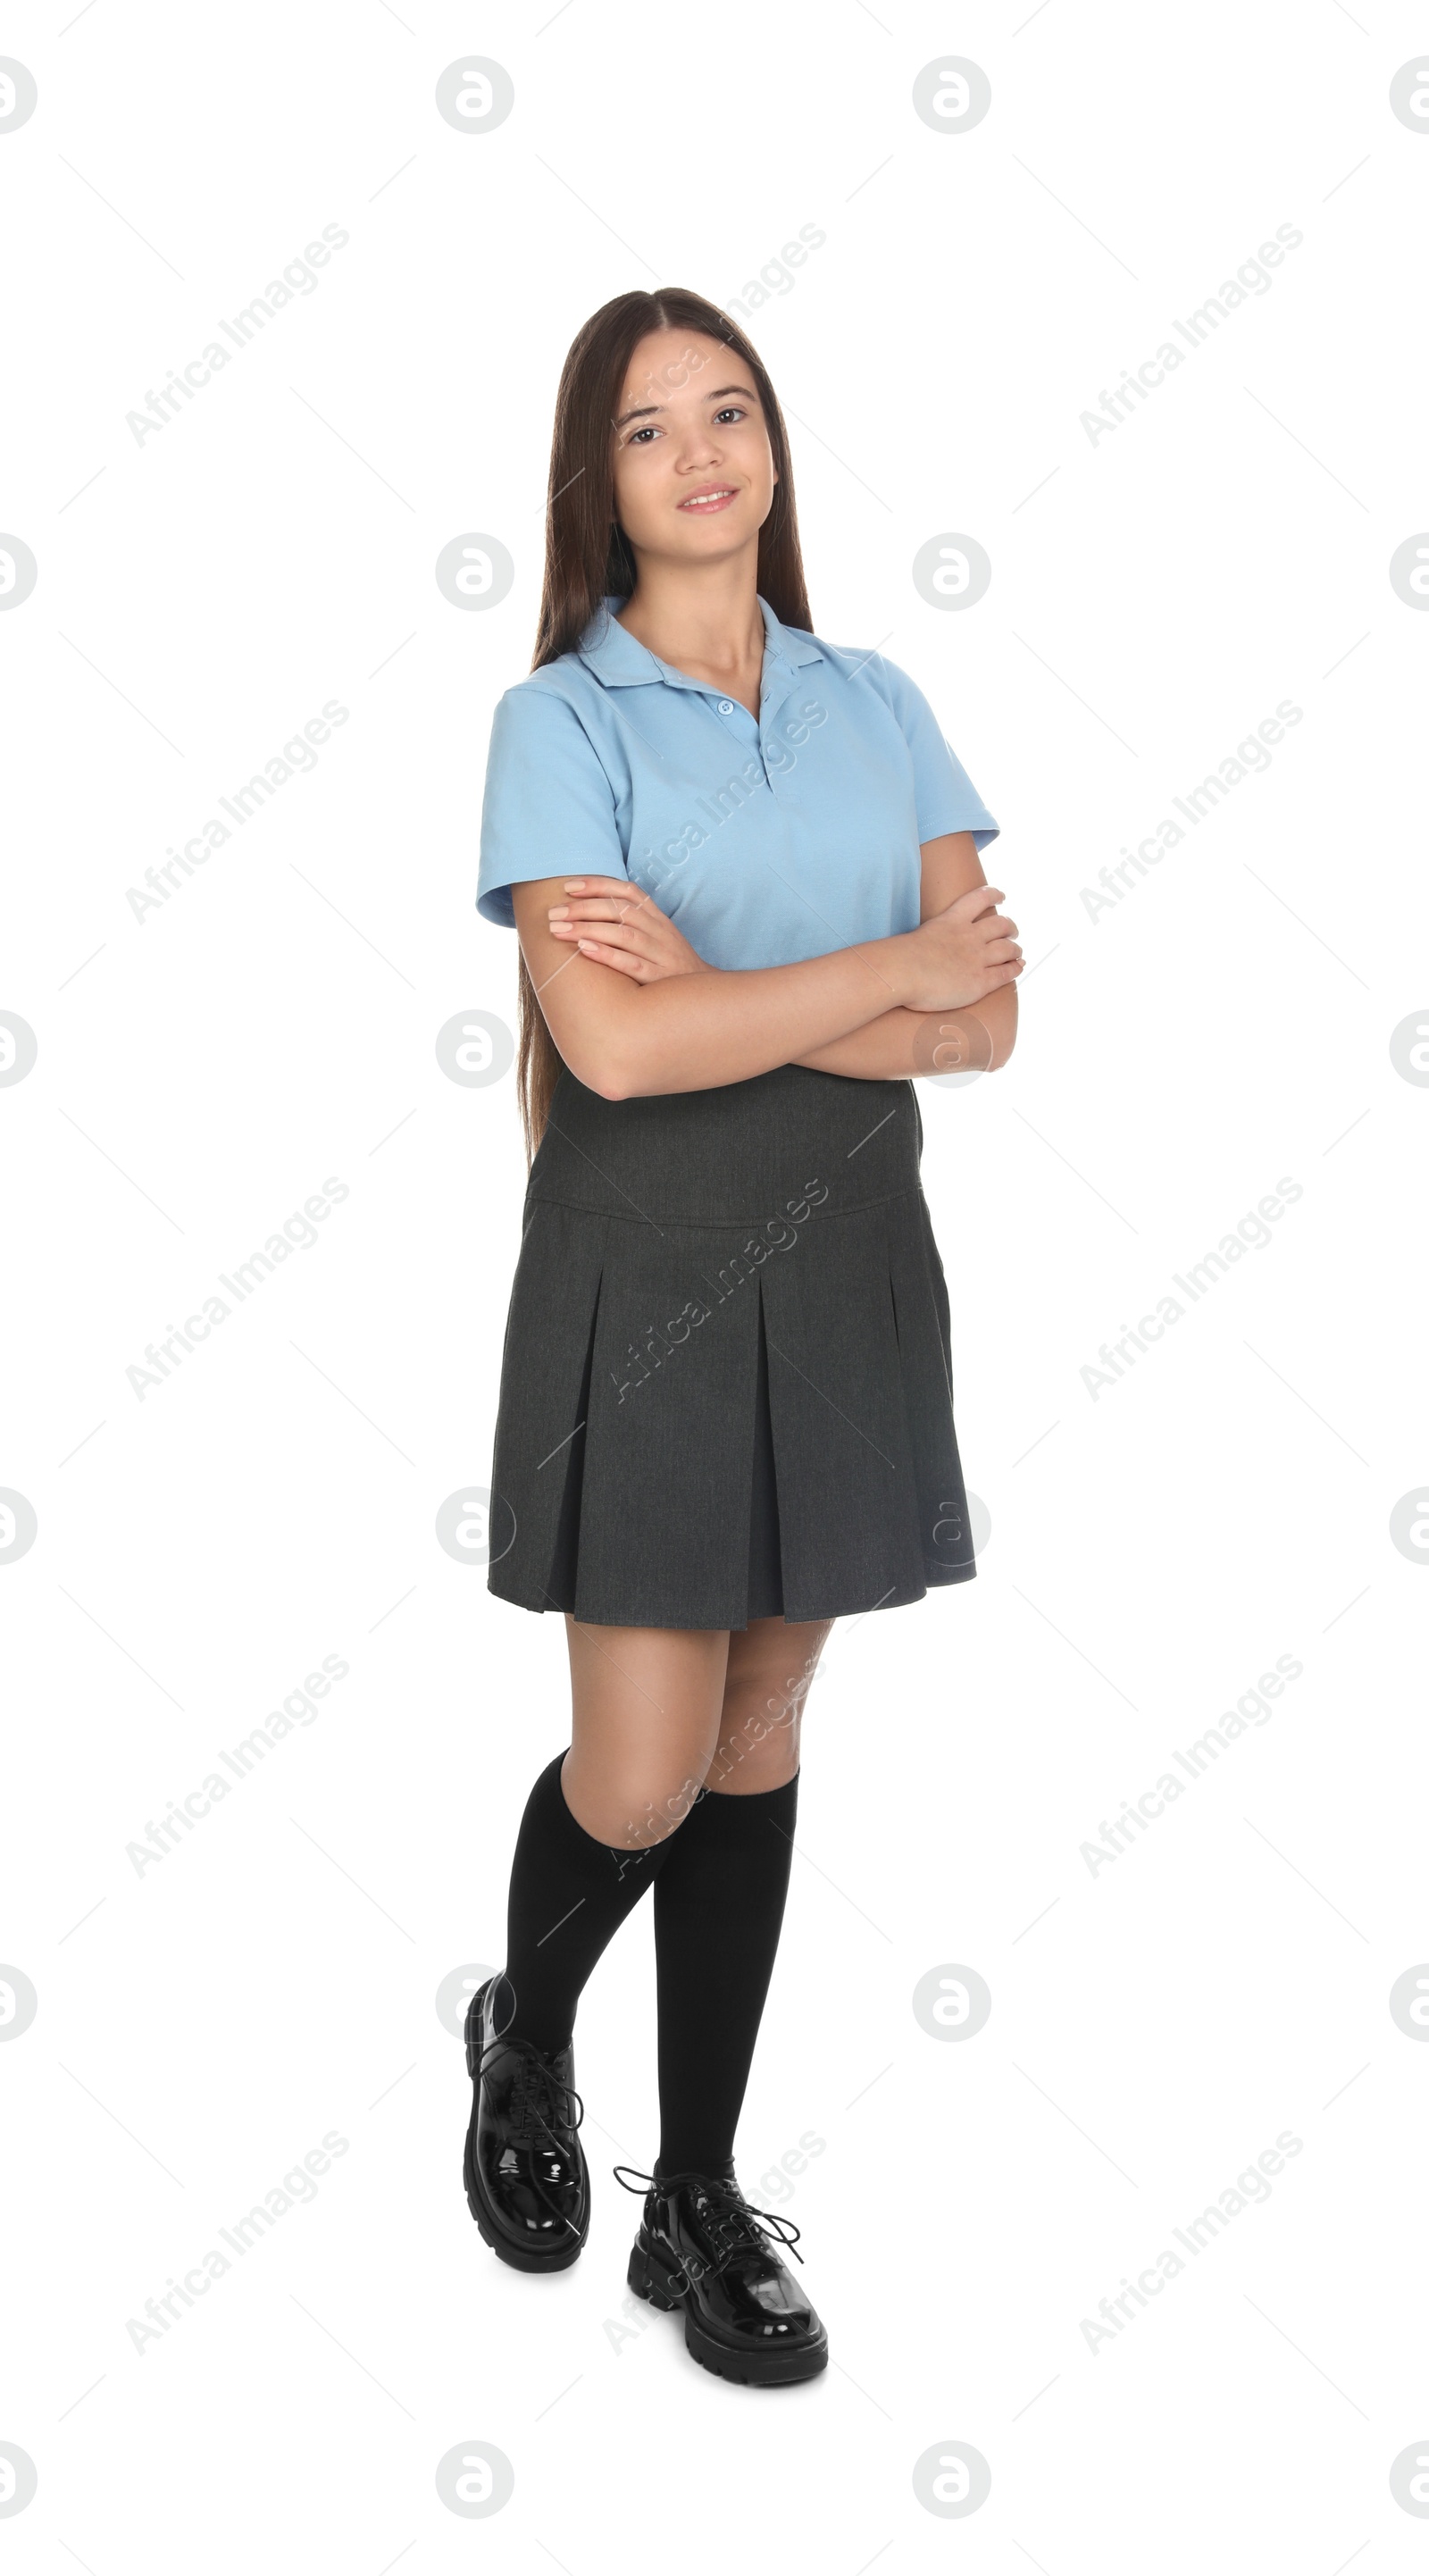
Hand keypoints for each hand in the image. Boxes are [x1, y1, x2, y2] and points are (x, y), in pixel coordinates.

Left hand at [547, 877, 708, 984]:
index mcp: (658, 919)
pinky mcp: (659, 980)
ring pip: (623, 934)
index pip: (628, 892)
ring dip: (588, 929)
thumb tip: (589, 909)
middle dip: (583, 908)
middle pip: (620, 910)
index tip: (569, 887)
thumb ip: (632, 922)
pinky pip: (632, 964)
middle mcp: (660, 932)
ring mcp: (661, 955)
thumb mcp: (657, 937)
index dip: (598, 885)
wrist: (704, 998)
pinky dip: (607, 955)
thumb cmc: (670, 966)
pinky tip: (584, 950)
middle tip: (554, 913)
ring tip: (559, 930)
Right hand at [890, 883, 1022, 1011]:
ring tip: (1017, 951)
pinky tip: (1019, 966)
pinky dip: (1015, 968)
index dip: (993, 895)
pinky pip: (1005, 973)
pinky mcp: (980, 982)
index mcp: (952, 920)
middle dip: (1009, 927)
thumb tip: (917, 951)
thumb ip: (925, 940)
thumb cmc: (899, 958)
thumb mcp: (914, 938)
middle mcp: (969, 936)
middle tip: (1012, 931)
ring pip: (1008, 948)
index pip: (979, 899)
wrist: (903, 972)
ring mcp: (977, 959)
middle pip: (1000, 925)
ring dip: (1015, 949)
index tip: (1001, 896)